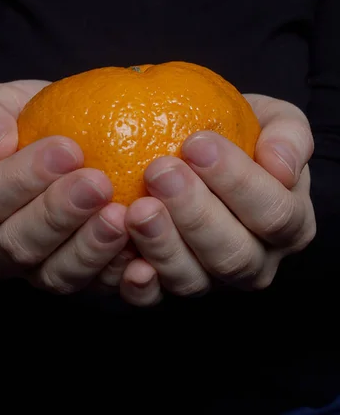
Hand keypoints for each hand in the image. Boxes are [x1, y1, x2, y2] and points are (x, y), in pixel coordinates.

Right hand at [0, 81, 132, 294]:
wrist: (80, 141)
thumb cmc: (36, 122)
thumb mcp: (5, 103)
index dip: (22, 179)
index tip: (68, 149)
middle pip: (17, 245)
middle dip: (59, 214)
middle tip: (99, 183)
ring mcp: (39, 270)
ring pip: (56, 275)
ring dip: (90, 247)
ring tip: (121, 215)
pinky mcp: (81, 282)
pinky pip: (98, 289)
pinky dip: (121, 276)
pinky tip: (142, 257)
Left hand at [120, 95, 315, 306]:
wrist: (203, 156)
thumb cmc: (241, 135)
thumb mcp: (274, 120)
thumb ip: (289, 136)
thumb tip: (280, 165)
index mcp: (290, 224)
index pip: (273, 212)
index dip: (237, 181)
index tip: (196, 143)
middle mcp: (256, 262)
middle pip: (233, 254)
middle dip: (194, 213)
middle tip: (159, 171)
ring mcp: (213, 281)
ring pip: (193, 279)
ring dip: (162, 245)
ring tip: (136, 207)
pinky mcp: (171, 289)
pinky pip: (154, 298)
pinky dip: (140, 286)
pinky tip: (127, 261)